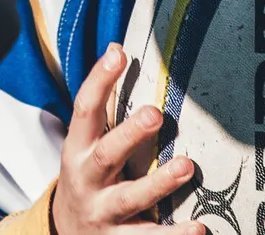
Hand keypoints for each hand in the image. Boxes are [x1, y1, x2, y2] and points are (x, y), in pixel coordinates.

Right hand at [52, 44, 206, 234]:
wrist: (65, 234)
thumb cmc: (85, 177)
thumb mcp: (84, 142)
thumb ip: (102, 102)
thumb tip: (117, 48)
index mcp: (78, 150)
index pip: (85, 110)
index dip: (99, 80)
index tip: (118, 54)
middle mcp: (87, 181)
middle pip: (106, 155)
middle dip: (129, 135)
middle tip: (155, 113)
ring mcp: (103, 213)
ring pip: (130, 199)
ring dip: (158, 184)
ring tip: (186, 167)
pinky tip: (199, 229)